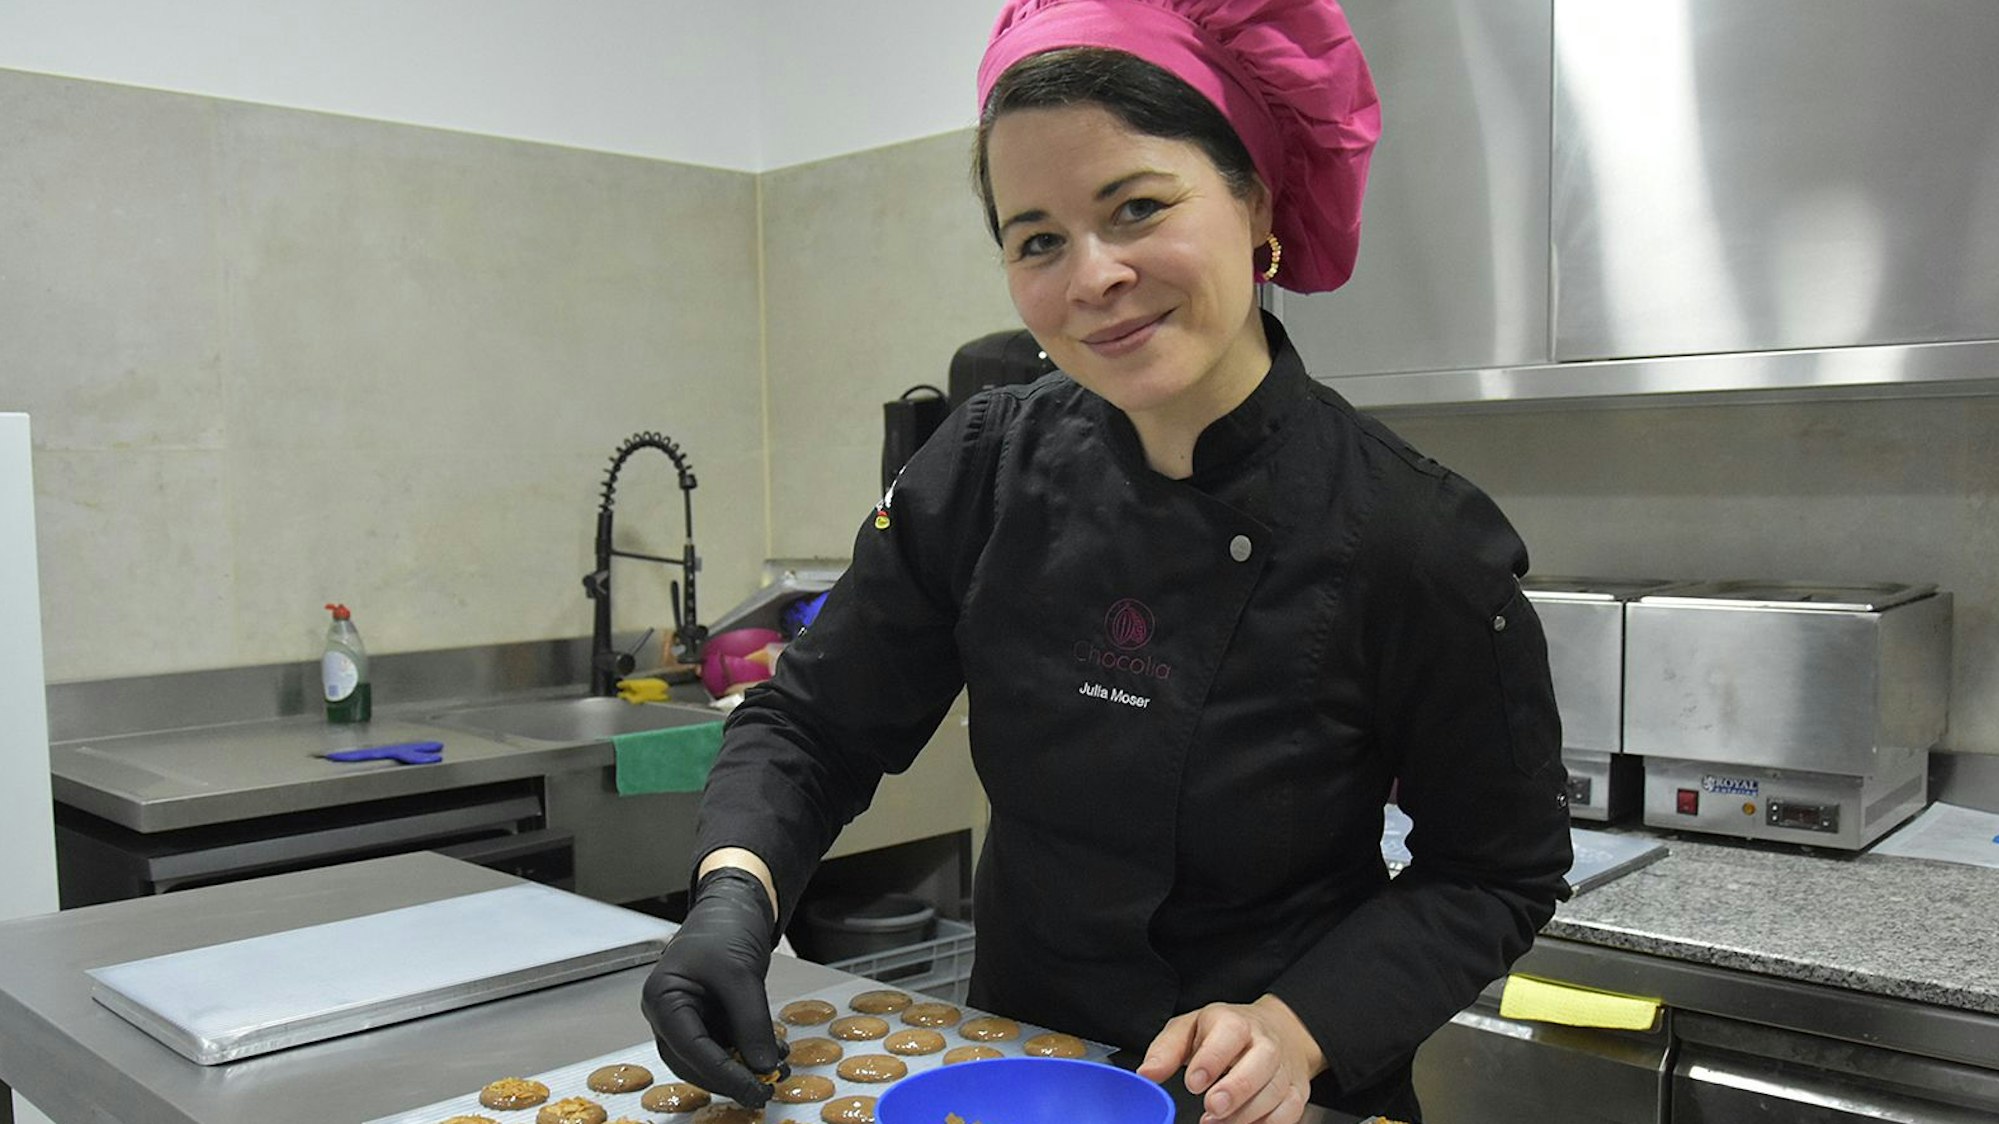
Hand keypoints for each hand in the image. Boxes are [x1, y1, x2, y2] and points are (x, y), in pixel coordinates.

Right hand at [640, 867, 786, 1105]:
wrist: (735, 905)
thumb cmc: (724, 928)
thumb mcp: (739, 973)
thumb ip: (751, 1022)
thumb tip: (763, 1065)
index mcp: (662, 999)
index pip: (688, 1048)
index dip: (722, 1073)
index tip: (752, 1087)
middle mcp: (669, 1014)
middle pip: (694, 1062)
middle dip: (731, 1077)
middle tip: (764, 1089)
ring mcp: (689, 1018)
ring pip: (712, 1058)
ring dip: (743, 1068)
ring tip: (777, 1072)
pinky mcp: (710, 1019)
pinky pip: (727, 1045)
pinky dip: (749, 1053)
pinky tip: (775, 1055)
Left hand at [1137, 995, 1324, 1123]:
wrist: (1274, 1031)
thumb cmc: (1223, 1033)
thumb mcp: (1189, 1030)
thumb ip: (1166, 1051)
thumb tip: (1147, 1074)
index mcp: (1235, 1022)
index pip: (1230, 1033)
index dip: (1212, 1059)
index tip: (1194, 1082)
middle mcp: (1265, 1042)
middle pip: (1262, 1061)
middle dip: (1237, 1088)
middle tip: (1212, 1108)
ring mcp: (1284, 1066)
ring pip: (1276, 1091)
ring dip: (1247, 1113)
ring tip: (1217, 1122)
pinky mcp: (1297, 1090)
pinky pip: (1290, 1112)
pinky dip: (1268, 1123)